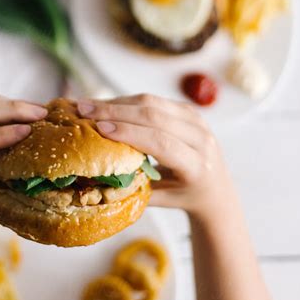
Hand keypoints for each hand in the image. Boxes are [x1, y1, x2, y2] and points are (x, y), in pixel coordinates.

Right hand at [78, 93, 232, 217]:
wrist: (215, 189)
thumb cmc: (183, 196)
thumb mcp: (161, 199)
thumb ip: (133, 187)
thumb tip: (94, 177)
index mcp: (198, 165)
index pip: (161, 142)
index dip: (130, 132)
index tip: (100, 128)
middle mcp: (201, 139)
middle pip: (154, 117)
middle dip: (115, 111)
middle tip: (84, 110)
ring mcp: (196, 120)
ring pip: (152, 103)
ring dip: (116, 102)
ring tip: (88, 105)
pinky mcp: (188, 110)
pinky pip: (154, 100)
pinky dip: (126, 101)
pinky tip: (105, 105)